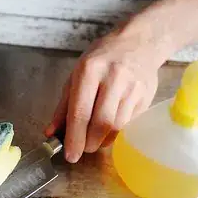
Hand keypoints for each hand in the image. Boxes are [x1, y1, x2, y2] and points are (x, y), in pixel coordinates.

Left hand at [45, 28, 160, 162]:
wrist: (138, 42)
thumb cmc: (101, 59)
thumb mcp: (76, 76)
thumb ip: (63, 106)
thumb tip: (51, 132)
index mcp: (90, 71)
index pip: (80, 112)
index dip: (74, 138)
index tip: (70, 155)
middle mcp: (113, 78)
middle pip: (101, 123)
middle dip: (88, 143)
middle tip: (81, 149)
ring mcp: (133, 87)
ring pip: (116, 127)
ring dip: (102, 141)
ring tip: (93, 140)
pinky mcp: (146, 96)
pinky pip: (128, 124)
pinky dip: (115, 133)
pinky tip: (108, 129)